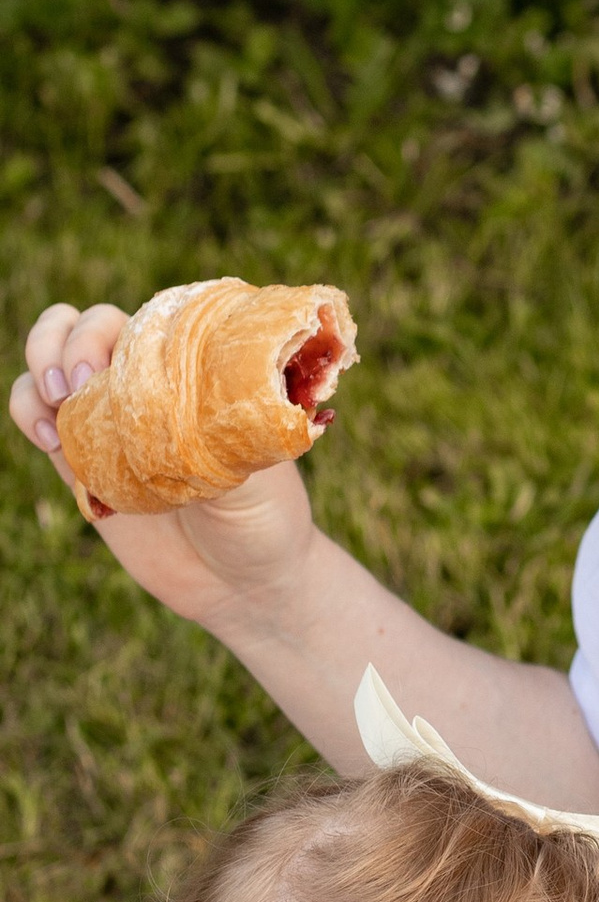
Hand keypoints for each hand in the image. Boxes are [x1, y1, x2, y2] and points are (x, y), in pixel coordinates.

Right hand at [12, 298, 320, 636]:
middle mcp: (149, 385)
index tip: (114, 366)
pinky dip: (27, 408)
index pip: (147, 316)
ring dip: (39, 361)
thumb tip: (202, 401)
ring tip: (56, 399)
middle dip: (67, 339)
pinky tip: (48, 435)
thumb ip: (225, 434)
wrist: (241, 585)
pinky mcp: (79, 459)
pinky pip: (36, 413)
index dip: (120, 327)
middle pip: (87, 324)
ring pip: (51, 359)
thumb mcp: (261, 472)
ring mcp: (109, 419)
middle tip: (75, 384)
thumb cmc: (268, 519)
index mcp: (196, 372)